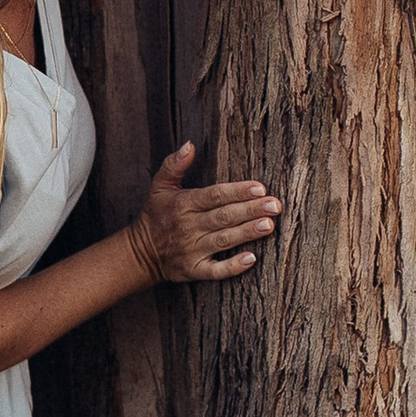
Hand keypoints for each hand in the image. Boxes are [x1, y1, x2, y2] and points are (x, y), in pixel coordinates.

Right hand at [128, 145, 280, 285]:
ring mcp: (191, 250)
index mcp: (183, 204)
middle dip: (250, 210)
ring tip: (269, 225)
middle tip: (275, 205)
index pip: (214, 195)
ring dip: (247, 233)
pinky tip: (251, 259)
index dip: (237, 191)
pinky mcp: (193, 270)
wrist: (140, 253)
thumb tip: (189, 144)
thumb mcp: (159, 186)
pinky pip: (215, 271)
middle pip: (223, 217)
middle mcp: (188, 227)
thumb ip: (174, 165)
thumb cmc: (156, 215)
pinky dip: (232, 267)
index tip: (260, 187)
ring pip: (223, 241)